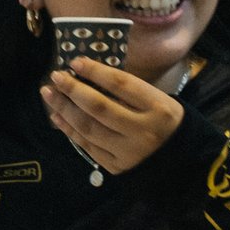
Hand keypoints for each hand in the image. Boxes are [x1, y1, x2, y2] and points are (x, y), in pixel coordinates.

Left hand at [40, 58, 184, 173]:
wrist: (180, 161)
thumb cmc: (164, 121)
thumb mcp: (158, 100)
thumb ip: (128, 91)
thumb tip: (88, 75)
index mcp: (157, 108)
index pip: (122, 85)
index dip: (96, 71)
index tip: (76, 62)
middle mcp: (143, 130)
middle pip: (100, 107)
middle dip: (73, 90)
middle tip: (56, 77)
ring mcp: (128, 151)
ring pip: (89, 128)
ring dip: (65, 109)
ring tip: (49, 94)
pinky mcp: (117, 167)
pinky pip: (88, 147)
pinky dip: (70, 130)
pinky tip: (57, 117)